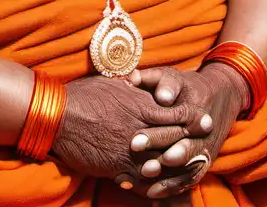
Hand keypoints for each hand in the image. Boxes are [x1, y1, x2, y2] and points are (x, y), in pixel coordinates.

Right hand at [50, 74, 210, 184]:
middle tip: (207, 145)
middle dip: (192, 141)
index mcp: (140, 105)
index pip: (175, 112)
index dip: (192, 117)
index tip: (205, 119)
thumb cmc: (84, 95)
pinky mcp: (117, 167)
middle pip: (174, 137)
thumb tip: (141, 80)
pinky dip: (153, 184)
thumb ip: (132, 86)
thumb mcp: (113, 83)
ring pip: (162, 161)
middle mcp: (139, 128)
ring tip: (190, 170)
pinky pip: (141, 179)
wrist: (59, 117)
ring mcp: (129, 150)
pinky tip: (160, 186)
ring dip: (177, 167)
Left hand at [123, 64, 248, 198]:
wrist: (222, 94)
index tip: (134, 143)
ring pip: (187, 166)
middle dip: (159, 159)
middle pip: (182, 147)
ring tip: (145, 180)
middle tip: (140, 168)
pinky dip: (173, 188)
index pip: (174, 123)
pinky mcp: (205, 159)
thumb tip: (134, 78)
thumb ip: (153, 78)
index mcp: (195, 107)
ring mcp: (206, 146)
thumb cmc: (187, 86)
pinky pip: (191, 177)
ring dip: (167, 177)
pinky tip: (153, 194)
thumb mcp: (172, 77)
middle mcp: (203, 130)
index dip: (155, 134)